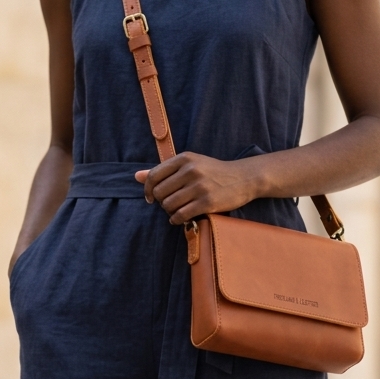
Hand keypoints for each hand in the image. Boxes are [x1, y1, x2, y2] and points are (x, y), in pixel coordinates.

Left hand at [136, 153, 258, 225]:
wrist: (243, 178)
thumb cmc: (213, 172)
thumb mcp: (189, 165)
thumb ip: (163, 171)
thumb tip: (136, 176)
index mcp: (184, 159)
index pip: (154, 176)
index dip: (148, 190)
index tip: (150, 198)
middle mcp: (191, 170)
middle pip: (160, 193)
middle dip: (161, 202)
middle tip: (170, 205)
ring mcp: (199, 187)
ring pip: (169, 205)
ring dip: (170, 212)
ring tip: (178, 210)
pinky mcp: (207, 202)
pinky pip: (181, 215)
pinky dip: (177, 220)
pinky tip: (180, 218)